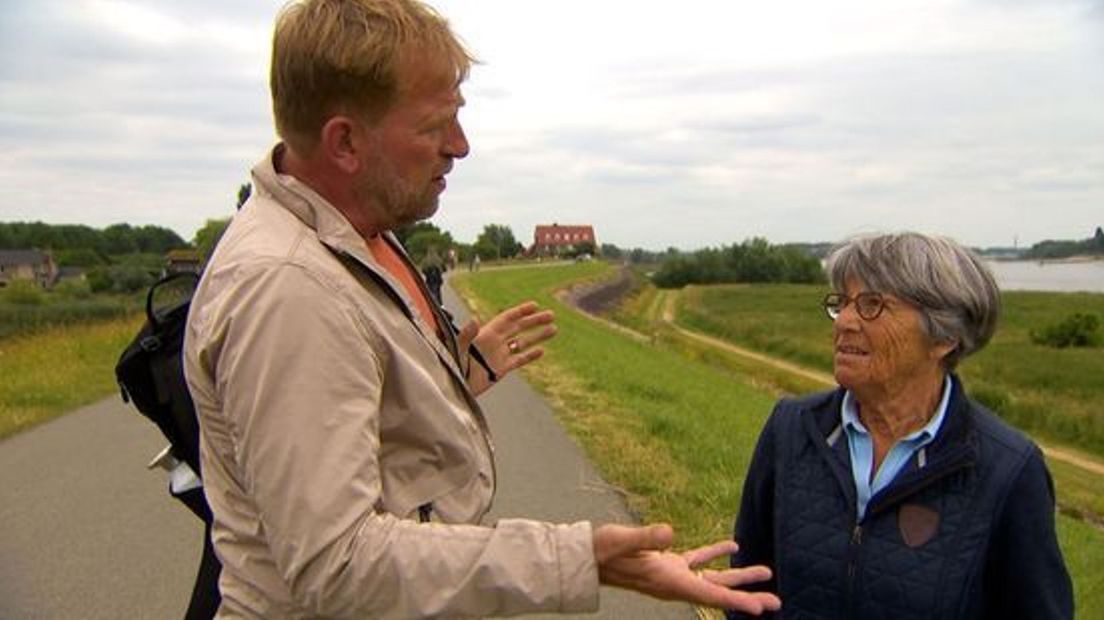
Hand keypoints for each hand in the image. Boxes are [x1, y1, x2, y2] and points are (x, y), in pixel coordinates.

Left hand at [458, 301, 556, 394]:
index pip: (507, 319)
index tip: (535, 305)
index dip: (520, 311)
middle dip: (534, 321)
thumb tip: (474, 320)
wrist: (454, 386)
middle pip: (518, 328)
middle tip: (551, 314)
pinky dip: (530, 355)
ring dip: (537, 336)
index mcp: (486, 334)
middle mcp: (494, 342)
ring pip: (522, 342)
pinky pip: (519, 359)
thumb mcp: (459, 349)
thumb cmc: (452, 366)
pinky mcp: (501, 369)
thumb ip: (466, 336)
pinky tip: (541, 350)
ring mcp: (498, 355)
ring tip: (553, 329)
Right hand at [594, 524, 780, 614]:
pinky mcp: (668, 563)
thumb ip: (646, 537)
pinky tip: (732, 546)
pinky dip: (716, 555)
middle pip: (718, 593)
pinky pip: (698, 561)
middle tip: (776, 602)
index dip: (736, 601)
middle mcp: (675, 582)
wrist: (588, 556)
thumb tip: (669, 532)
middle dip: (747, 596)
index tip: (760, 609)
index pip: (708, 595)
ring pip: (713, 579)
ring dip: (738, 576)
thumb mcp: (623, 541)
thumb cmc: (603, 550)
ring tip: (766, 572)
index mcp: (668, 580)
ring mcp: (673, 574)